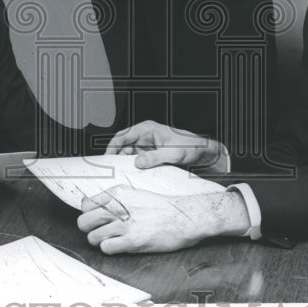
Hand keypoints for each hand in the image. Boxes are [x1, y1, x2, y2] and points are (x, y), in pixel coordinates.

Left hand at [78, 186, 249, 253]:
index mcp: (118, 193)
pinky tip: (121, 246)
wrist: (183, 217)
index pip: (86, 204)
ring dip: (101, 242)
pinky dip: (110, 249)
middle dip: (90, 229)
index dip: (90, 214)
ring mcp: (124, 224)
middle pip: (84, 221)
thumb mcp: (135, 194)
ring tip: (114, 240)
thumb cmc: (161, 207)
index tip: (98, 219)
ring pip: (92, 237)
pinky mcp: (132, 240)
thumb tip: (88, 205)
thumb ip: (113, 199)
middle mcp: (118, 206)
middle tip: (102, 232)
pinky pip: (106, 248)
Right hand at [105, 120, 223, 169]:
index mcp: (147, 129)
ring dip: (125, 164)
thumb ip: (155, 158)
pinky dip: (133, 168)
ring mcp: (146, 146)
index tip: (106, 159)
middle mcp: (144, 136)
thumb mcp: (173, 153)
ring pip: (128, 154)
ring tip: (119, 177)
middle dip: (116, 158)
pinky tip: (131, 177)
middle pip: (123, 146)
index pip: (123, 136)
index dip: (112, 147)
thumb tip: (137, 162)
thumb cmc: (189, 147)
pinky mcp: (150, 155)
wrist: (201, 153)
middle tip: (111, 172)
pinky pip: (136, 161)